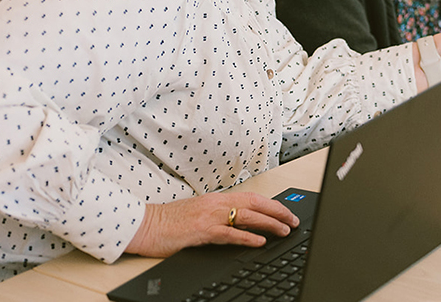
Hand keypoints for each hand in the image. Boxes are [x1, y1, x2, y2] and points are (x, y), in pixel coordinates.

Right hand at [125, 190, 299, 257]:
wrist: (146, 224)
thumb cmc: (170, 221)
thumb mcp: (199, 214)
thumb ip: (219, 216)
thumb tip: (240, 224)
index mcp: (217, 199)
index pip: (252, 198)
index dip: (272, 205)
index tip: (286, 213)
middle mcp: (217, 203)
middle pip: (255, 203)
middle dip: (278, 212)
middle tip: (294, 221)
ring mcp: (210, 216)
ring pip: (247, 215)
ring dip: (269, 223)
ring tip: (285, 230)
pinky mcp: (201, 231)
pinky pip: (229, 234)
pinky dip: (247, 237)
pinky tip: (260, 242)